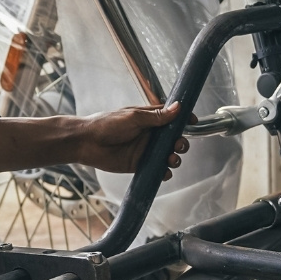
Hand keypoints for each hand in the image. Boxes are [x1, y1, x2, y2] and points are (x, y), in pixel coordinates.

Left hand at [75, 102, 190, 179]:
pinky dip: (164, 171)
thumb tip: (178, 108)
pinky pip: (157, 169)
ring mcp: (145, 150)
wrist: (87, 143)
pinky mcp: (140, 165)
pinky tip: (164, 171)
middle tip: (178, 145)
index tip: (193, 122)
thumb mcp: (133, 117)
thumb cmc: (107, 124)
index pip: (171, 117)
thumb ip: (156, 116)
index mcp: (149, 118)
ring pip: (168, 155)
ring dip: (175, 157)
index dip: (184, 119)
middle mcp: (150, 134)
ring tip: (171, 159)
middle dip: (181, 142)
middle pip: (174, 138)